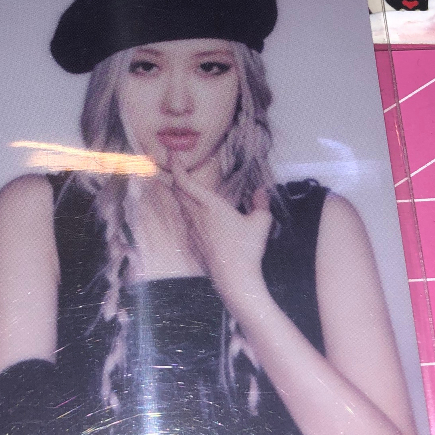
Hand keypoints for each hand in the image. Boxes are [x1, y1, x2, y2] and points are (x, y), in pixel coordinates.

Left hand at [169, 156, 272, 305]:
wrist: (234, 279)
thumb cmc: (246, 250)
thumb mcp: (261, 222)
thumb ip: (260, 203)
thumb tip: (261, 192)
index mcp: (210, 205)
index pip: (185, 182)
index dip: (176, 166)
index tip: (173, 155)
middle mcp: (196, 216)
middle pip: (179, 192)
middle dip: (177, 178)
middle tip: (179, 168)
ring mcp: (192, 231)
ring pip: (182, 207)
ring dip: (182, 195)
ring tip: (187, 188)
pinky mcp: (193, 244)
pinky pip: (187, 223)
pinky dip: (189, 213)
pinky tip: (197, 216)